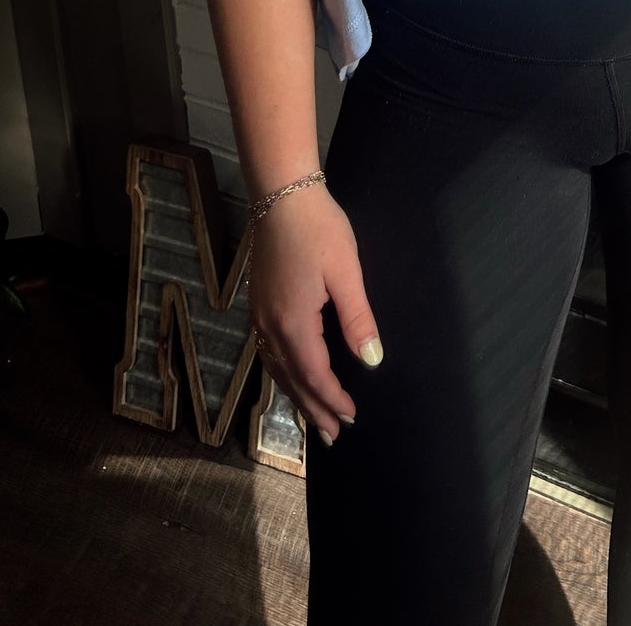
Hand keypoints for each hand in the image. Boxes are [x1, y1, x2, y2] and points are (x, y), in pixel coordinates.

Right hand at [247, 180, 382, 443]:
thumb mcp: (346, 272)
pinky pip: (268, 352)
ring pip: (276, 368)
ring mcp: (260, 315)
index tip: (351, 418)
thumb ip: (358, 319)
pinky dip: (282, 373)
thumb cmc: (319, 229)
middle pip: (292, 378)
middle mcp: (270, 325)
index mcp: (293, 321)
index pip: (314, 374)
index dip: (332, 399)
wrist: (281, 194)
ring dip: (296, 394)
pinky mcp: (258, 303)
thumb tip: (372, 360)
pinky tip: (291, 375)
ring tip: (313, 417)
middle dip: (313, 407)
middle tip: (332, 435)